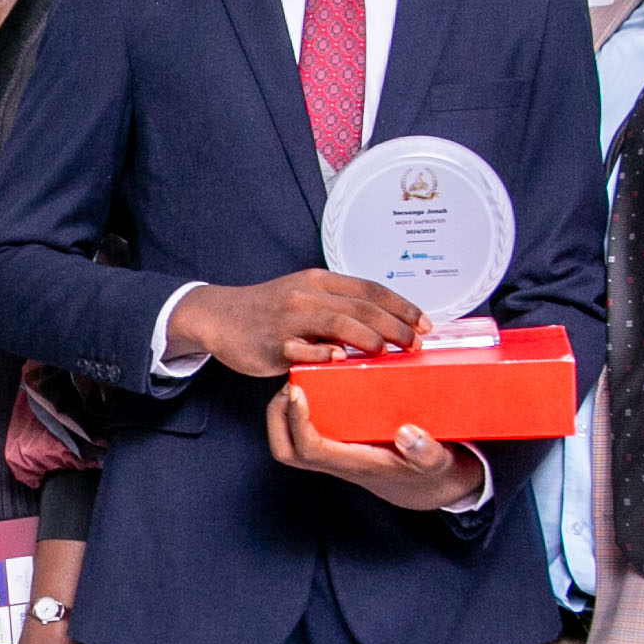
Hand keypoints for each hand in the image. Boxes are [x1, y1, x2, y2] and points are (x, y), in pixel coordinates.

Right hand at [169, 270, 422, 376]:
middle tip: (415, 344)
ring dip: (369, 339)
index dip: (402, 306)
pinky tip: (341, 362)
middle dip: (395, 326)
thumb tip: (382, 325)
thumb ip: (338, 306)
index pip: (370, 289)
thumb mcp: (305, 295)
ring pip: (338, 323)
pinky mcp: (274, 343)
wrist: (220, 316)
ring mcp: (290, 318)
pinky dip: (324, 354)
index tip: (424, 323)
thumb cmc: (268, 310)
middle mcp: (308, 295)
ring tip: (388, 352)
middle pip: (362, 307)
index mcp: (319, 281)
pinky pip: (304, 349)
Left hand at [265, 383, 481, 511]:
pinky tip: (316, 377)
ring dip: (284, 408)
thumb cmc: (429, 469)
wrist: (428, 483)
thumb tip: (407, 434)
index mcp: (354, 464)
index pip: (309, 449)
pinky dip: (300, 403)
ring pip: (288, 439)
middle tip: (291, 381)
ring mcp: (333, 451)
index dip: (297, 421)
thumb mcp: (438, 461)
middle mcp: (337, 459)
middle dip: (278, 415)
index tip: (298, 390)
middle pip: (285, 449)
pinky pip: (305, 425)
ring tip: (300, 374)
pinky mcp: (336, 440)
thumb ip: (426, 452)